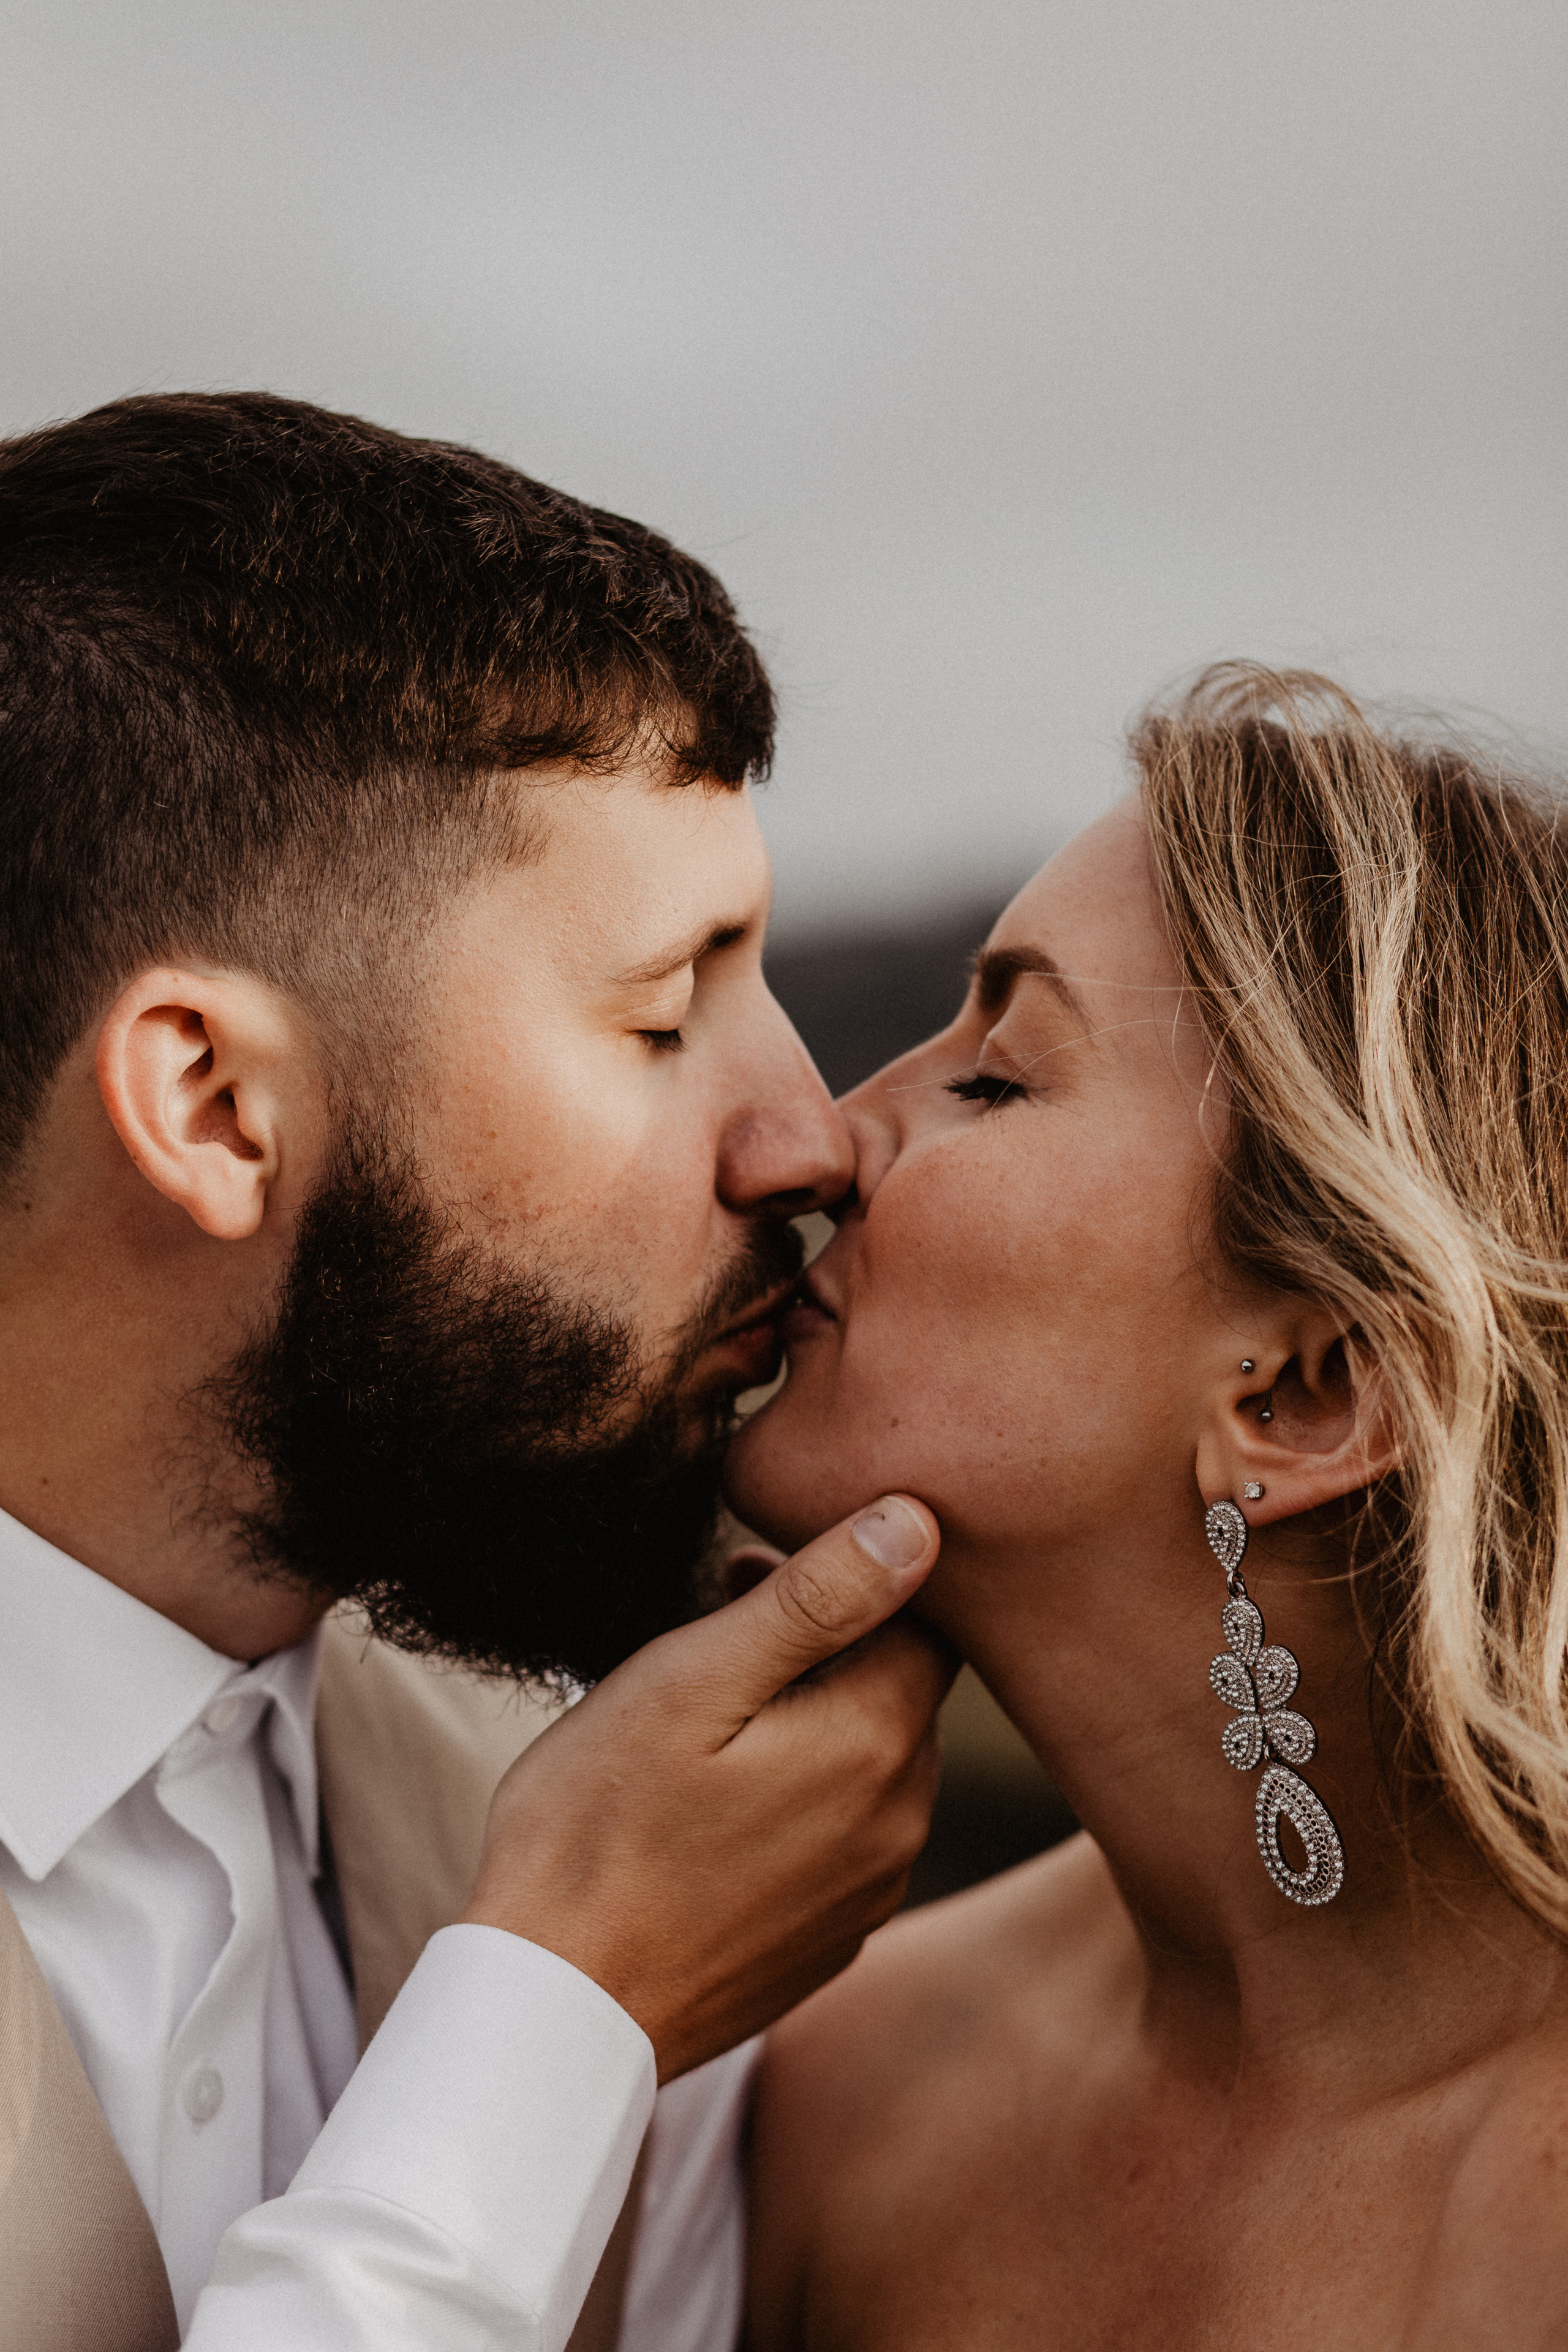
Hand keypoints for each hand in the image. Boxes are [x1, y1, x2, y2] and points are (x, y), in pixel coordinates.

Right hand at [463, 1495, 952, 2079]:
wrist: (556, 2011)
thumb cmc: (601, 1825)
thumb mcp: (695, 1679)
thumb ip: (817, 1598)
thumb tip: (920, 1522)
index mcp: (876, 1744)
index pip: (924, 1620)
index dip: (849, 1574)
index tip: (750, 1568)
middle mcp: (900, 1824)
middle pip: (898, 1692)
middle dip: (827, 1646)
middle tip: (718, 1628)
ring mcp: (867, 1894)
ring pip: (869, 1765)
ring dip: (810, 1724)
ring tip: (708, 1719)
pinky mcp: (827, 1942)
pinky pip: (839, 1839)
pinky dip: (795, 1801)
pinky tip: (710, 1806)